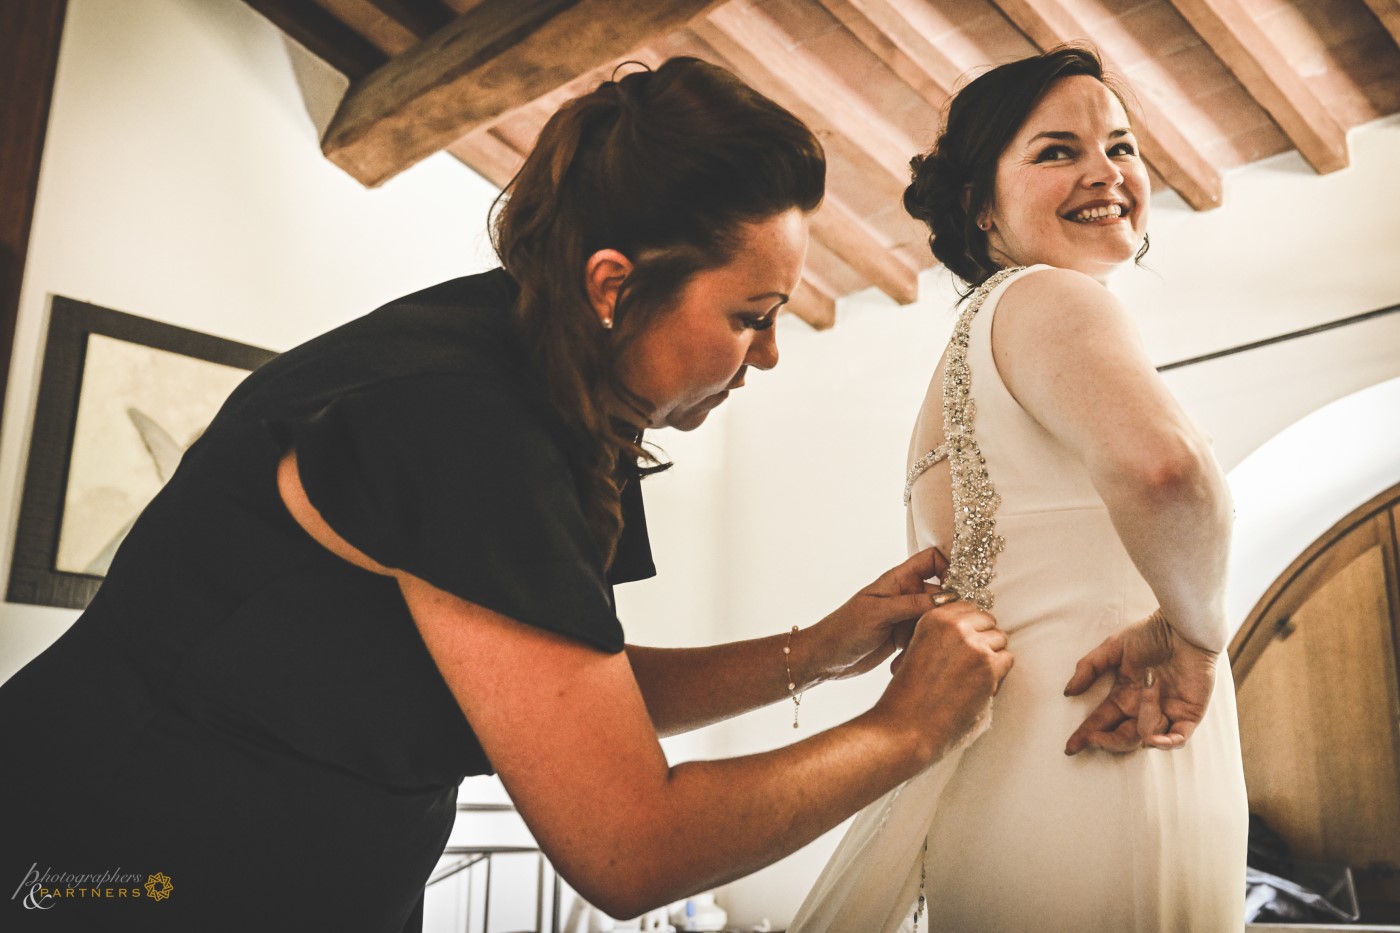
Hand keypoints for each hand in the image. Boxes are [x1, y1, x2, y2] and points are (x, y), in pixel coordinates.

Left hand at [802, 548, 953, 684]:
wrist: (826, 658)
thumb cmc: (844, 629)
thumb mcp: (879, 613)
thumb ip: (912, 604)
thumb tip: (948, 599)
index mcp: (898, 580)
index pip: (932, 560)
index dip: (948, 568)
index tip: (958, 589)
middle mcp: (905, 595)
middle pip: (941, 594)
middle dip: (947, 611)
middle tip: (948, 630)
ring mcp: (905, 617)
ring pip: (936, 619)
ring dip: (935, 633)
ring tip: (923, 648)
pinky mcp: (904, 637)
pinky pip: (926, 638)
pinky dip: (923, 647)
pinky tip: (907, 659)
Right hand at [875, 600, 1012, 764]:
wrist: (907, 725)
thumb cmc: (908, 694)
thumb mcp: (917, 649)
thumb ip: (940, 634)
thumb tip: (969, 629)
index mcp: (934, 618)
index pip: (968, 607)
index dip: (971, 625)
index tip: (968, 639)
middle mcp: (955, 626)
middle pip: (987, 621)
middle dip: (983, 638)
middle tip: (973, 661)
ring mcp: (974, 645)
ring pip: (1000, 639)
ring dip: (992, 655)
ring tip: (974, 675)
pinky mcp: (988, 667)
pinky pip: (1007, 660)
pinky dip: (999, 673)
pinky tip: (980, 685)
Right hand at [1063, 610, 1218, 754]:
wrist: (1183, 628)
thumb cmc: (1151, 634)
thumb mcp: (1113, 648)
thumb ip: (1089, 668)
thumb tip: (1068, 692)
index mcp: (1123, 696)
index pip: (1102, 721)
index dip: (1086, 735)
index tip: (1070, 746)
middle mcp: (1142, 709)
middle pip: (1122, 738)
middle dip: (1107, 742)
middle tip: (1096, 737)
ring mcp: (1166, 713)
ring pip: (1147, 736)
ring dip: (1143, 719)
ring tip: (1150, 687)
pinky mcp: (1188, 714)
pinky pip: (1177, 739)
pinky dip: (1165, 743)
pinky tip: (1153, 740)